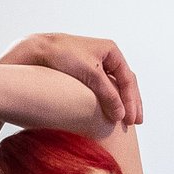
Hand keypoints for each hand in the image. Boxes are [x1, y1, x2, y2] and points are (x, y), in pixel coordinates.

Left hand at [0, 33, 142, 125]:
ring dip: (122, 103)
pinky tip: (109, 112)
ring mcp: (96, 66)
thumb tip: (121, 115)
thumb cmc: (63, 56)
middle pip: (125, 83)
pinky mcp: (84, 74)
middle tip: (136, 122)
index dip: (132, 100)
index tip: (131, 119)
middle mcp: (106, 57)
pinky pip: (103, 89)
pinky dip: (109, 101)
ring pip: (115, 87)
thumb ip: (108, 94)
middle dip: (131, 102)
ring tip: (126, 120)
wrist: (37, 50)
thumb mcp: (91, 74)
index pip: (128, 79)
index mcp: (111, 51)